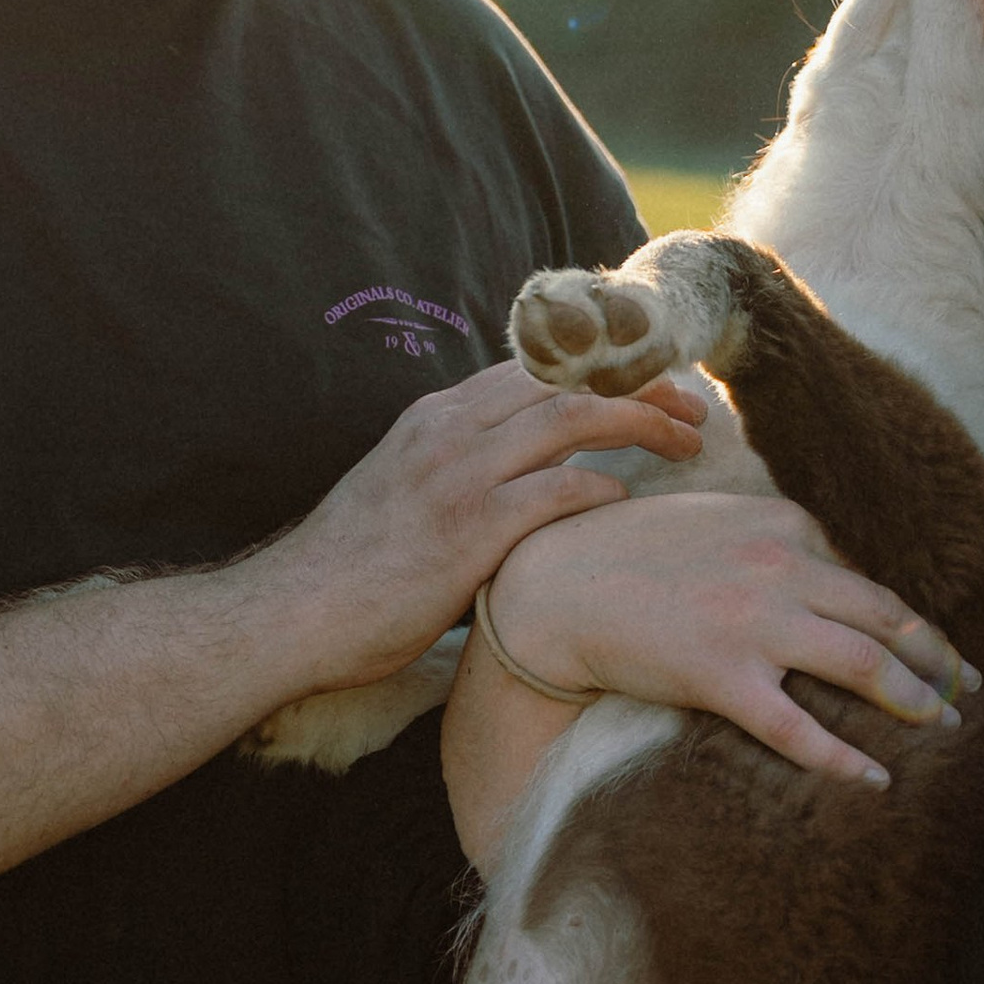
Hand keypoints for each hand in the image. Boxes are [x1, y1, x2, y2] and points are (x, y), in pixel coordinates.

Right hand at [266, 364, 705, 691]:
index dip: (602, 370)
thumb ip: (461, 473)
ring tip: (688, 442)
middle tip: (691, 406)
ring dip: (640, 425)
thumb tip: (524, 486)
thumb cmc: (351, 571)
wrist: (292, 614)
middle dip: (639, 385)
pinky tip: (628, 503)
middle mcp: (449, 431)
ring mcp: (458, 477)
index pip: (535, 369)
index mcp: (435, 418)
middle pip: (565, 381)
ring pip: (570, 419)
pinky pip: (555, 492)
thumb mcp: (403, 493)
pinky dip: (600, 490)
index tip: (649, 384)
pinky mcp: (467, 530)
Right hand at [486, 494, 976, 790]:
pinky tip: (876, 781)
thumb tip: (827, 572)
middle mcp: (782, 567)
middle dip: (938, 659)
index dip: (906, 619)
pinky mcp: (722, 675)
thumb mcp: (715, 521)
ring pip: (864, 667)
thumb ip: (773, 540)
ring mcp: (755, 622)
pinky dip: (845, 759)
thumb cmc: (631, 552)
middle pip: (888, 619)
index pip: (864, 577)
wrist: (556, 585)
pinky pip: (798, 729)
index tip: (931, 646)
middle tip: (969, 687)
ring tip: (943, 727)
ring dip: (917, 702)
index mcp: (784, 525)